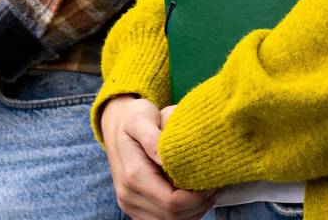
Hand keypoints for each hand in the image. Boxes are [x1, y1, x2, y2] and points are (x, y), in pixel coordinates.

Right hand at [100, 96, 215, 219]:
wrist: (116, 124)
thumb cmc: (134, 117)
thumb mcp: (142, 118)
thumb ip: (153, 138)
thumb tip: (167, 158)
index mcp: (133, 175)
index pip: (170, 202)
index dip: (195, 199)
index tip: (209, 184)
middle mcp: (128, 194)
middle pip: (171, 217)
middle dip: (196, 206)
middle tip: (212, 188)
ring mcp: (129, 203)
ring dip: (190, 213)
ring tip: (204, 193)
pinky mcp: (133, 207)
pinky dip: (180, 215)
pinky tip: (191, 198)